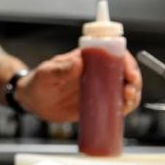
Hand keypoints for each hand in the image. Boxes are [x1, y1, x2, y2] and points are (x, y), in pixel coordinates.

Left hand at [18, 48, 141, 121]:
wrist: (32, 100)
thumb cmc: (38, 82)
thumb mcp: (45, 74)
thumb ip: (60, 69)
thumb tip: (78, 62)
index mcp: (86, 59)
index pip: (112, 54)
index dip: (125, 61)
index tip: (128, 72)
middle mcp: (96, 72)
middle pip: (123, 72)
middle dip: (132, 80)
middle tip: (128, 91)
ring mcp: (98, 88)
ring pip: (123, 88)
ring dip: (131, 94)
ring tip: (127, 102)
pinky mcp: (97, 103)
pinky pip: (115, 104)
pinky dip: (124, 107)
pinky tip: (123, 111)